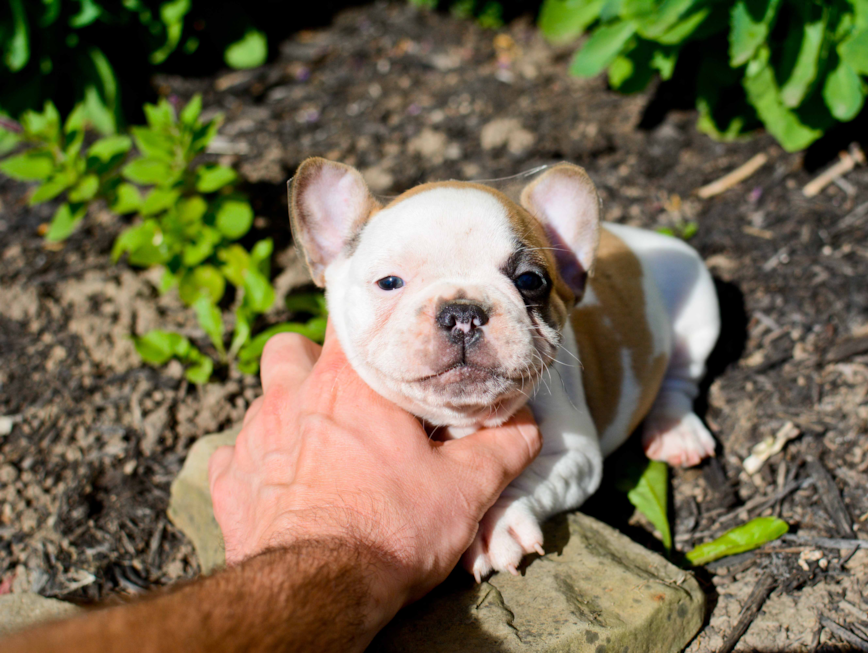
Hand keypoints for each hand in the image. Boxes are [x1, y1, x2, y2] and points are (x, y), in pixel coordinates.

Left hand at [207, 322, 541, 609]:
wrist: (321, 590)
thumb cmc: (393, 530)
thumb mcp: (467, 488)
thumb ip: (503, 445)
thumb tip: (527, 422)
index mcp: (350, 384)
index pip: (346, 315)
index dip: (364, 318)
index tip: (381, 333)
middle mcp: (292, 397)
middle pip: (290, 349)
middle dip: (312, 364)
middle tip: (348, 398)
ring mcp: (254, 438)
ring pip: (262, 400)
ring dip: (287, 413)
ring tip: (320, 445)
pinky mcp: (231, 483)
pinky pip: (234, 455)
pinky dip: (256, 463)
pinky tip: (284, 485)